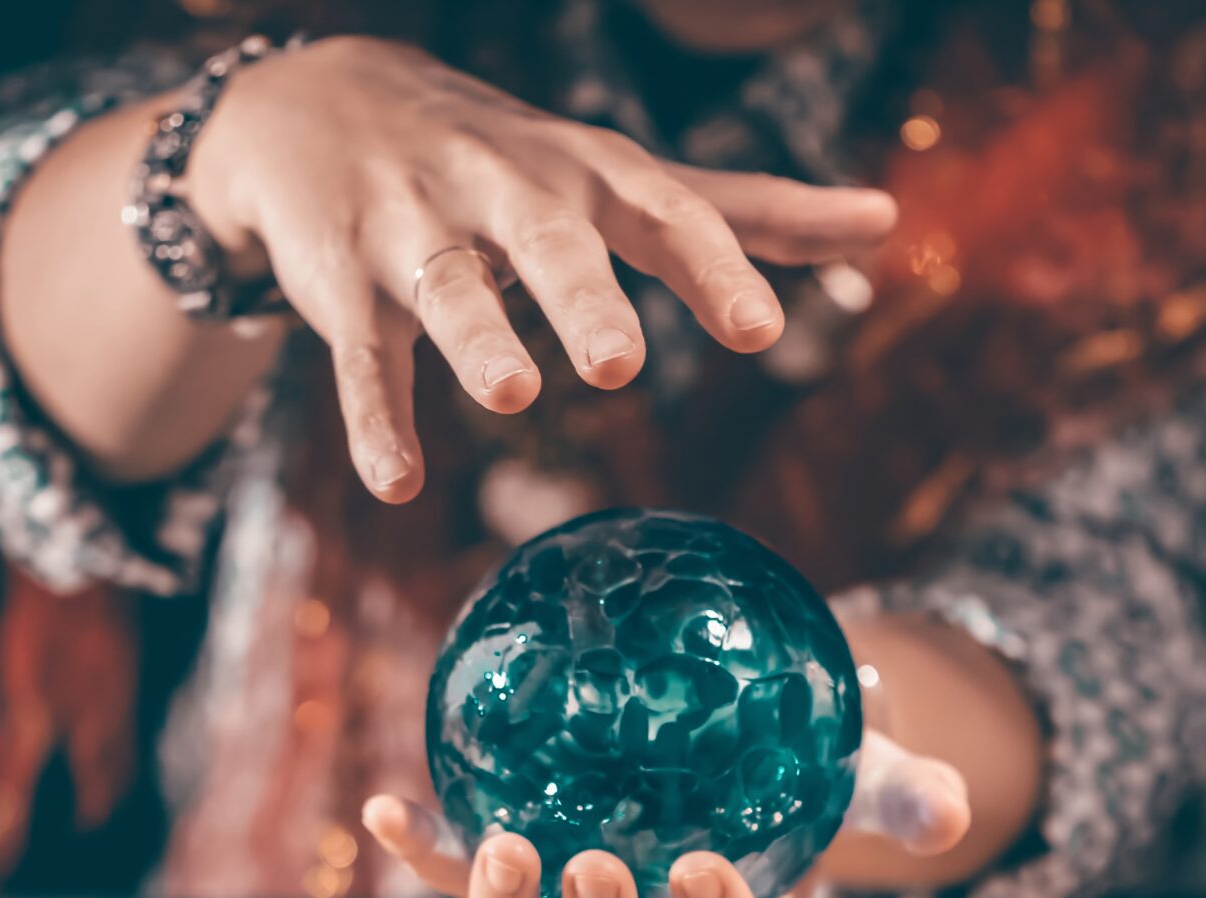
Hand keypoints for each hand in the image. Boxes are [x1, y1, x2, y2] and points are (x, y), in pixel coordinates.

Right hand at [190, 36, 895, 499]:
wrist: (320, 106)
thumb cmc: (507, 160)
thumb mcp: (624, 172)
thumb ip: (748, 209)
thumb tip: (886, 218)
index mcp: (589, 173)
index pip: (662, 211)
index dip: (712, 266)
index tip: (759, 330)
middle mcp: (504, 192)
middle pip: (549, 240)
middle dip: (581, 295)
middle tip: (618, 364)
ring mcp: (416, 232)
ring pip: (445, 286)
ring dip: (474, 337)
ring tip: (510, 394)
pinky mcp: (344, 282)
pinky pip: (359, 355)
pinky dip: (375, 419)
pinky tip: (397, 482)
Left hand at [363, 729, 967, 897]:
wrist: (734, 748)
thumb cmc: (807, 775)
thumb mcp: (862, 774)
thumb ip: (900, 796)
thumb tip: (949, 813)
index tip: (698, 867)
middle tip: (592, 868)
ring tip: (500, 843)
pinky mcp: (511, 881)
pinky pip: (453, 881)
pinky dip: (421, 853)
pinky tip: (384, 807)